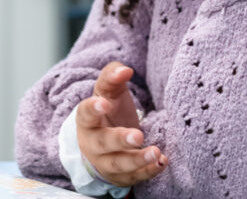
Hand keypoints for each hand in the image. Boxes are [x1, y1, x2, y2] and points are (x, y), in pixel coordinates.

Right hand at [76, 62, 166, 186]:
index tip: (104, 103)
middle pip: (103, 143)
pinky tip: (161, 162)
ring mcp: (106, 162)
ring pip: (119, 164)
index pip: (85, 114)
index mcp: (87, 120)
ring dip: (137, 160)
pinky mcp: (121, 177)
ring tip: (156, 153)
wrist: (104, 144)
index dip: (93, 109)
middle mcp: (93, 144)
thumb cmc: (109, 112)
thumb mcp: (108, 92)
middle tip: (138, 135)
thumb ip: (113, 77)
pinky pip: (134, 177)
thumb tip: (125, 70)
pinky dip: (148, 171)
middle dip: (120, 140)